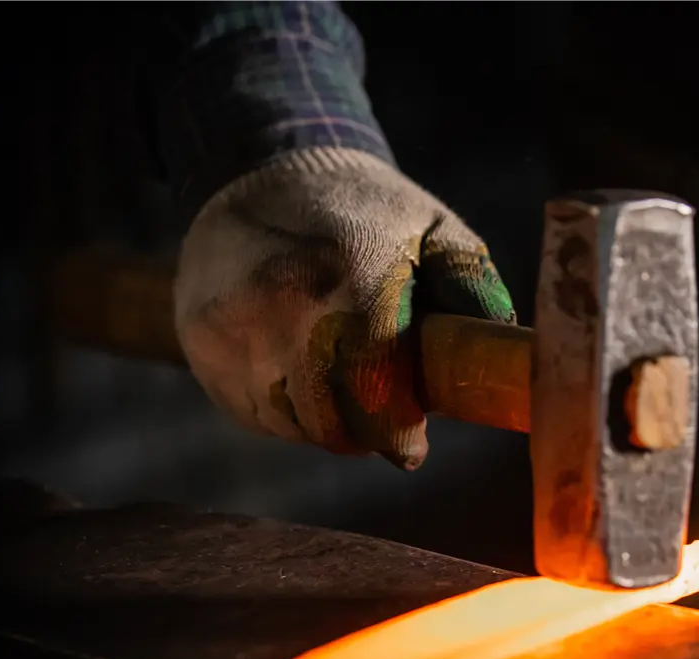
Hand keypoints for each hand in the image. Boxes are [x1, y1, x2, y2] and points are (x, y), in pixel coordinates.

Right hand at [174, 147, 515, 469]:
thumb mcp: (436, 230)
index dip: (398, 433)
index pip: (377, 388)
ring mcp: (235, 327)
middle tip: (386, 421)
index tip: (412, 447)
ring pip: (291, 424)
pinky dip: (286, 412)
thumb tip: (496, 360)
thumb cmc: (367, 211)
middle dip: (366, 434)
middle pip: (331, 420)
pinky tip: (304, 375)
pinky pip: (255, 412)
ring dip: (325, 424)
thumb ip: (474, 290)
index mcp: (355, 275)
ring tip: (345, 388)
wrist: (260, 171)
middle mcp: (286, 304)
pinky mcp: (203, 345)